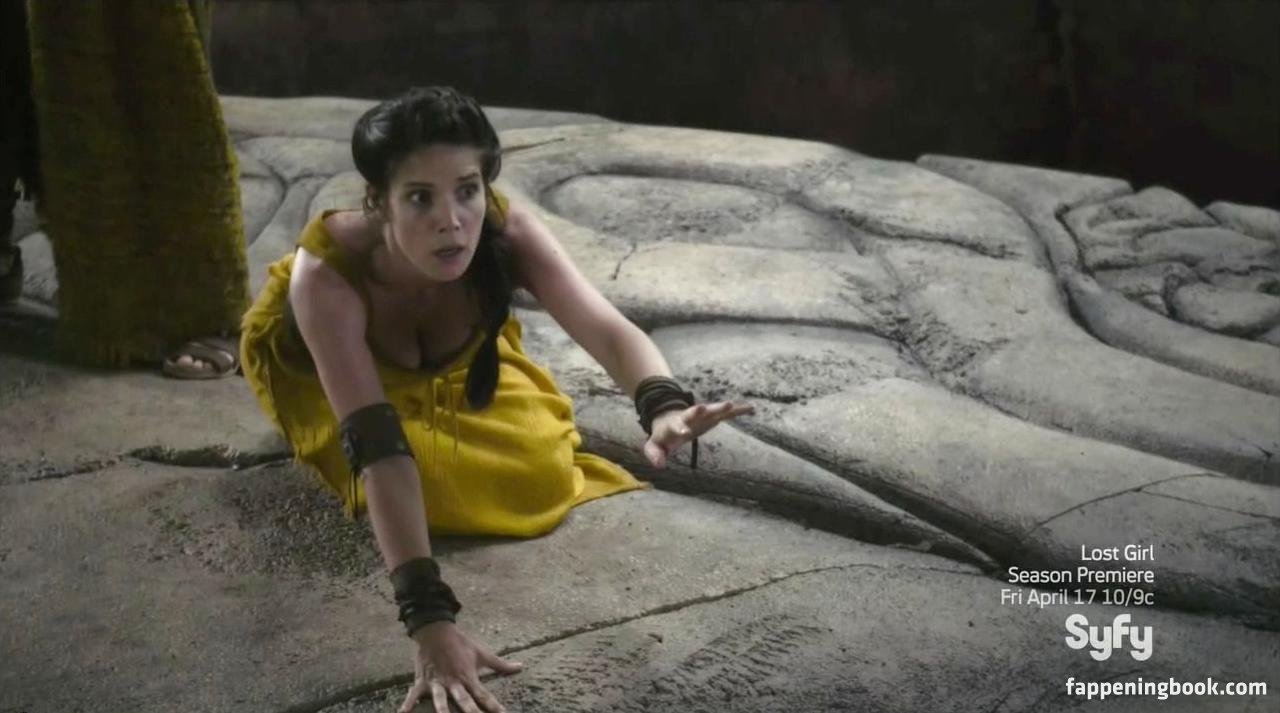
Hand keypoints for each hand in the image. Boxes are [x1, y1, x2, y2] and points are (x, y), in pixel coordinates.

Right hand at [399, 621, 522, 712]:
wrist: (436, 630)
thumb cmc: (461, 643)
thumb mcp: (483, 653)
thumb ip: (501, 665)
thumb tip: (521, 667)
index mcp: (469, 677)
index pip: (484, 696)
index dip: (495, 707)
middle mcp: (454, 683)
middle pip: (465, 702)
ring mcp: (437, 683)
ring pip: (440, 701)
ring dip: (442, 711)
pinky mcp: (423, 681)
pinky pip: (413, 694)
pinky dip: (407, 704)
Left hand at [643, 401, 754, 468]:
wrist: (669, 417)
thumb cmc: (663, 435)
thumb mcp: (654, 445)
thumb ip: (654, 454)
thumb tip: (660, 465)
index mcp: (675, 424)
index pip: (677, 426)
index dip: (680, 429)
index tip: (684, 433)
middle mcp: (689, 416)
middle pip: (696, 412)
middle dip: (701, 410)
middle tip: (704, 408)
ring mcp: (701, 415)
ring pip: (712, 410)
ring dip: (721, 408)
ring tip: (732, 405)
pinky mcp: (711, 416)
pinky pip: (726, 414)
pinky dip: (737, 411)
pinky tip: (750, 408)